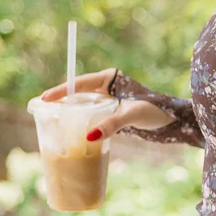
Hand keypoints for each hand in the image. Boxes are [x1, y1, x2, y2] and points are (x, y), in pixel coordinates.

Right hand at [40, 68, 174, 138]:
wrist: (173, 120)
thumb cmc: (154, 110)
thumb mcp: (131, 115)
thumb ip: (111, 124)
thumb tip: (89, 137)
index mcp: (109, 78)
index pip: (79, 83)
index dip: (60, 91)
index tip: (44, 98)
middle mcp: (106, 87)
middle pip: (77, 94)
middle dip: (61, 103)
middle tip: (42, 113)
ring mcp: (108, 99)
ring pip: (83, 106)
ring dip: (70, 114)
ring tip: (52, 124)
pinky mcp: (111, 112)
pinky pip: (91, 116)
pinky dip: (81, 123)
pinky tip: (72, 133)